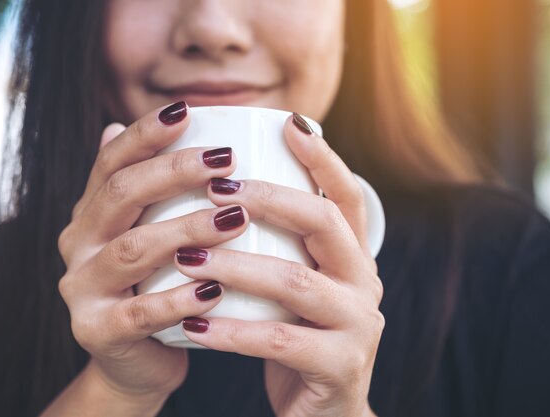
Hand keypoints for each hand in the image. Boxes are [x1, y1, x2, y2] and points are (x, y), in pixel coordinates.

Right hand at [56, 102, 248, 407]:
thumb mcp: (149, 234)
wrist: (135, 361)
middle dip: (174, 172)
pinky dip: (181, 297)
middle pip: (121, 195)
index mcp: (90, 214)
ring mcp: (82, 288)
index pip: (111, 162)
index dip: (145, 134)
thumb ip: (149, 190)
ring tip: (234, 218)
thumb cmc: (156, 286)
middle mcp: (77, 244)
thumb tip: (140, 121)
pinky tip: (217, 286)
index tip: (186, 110)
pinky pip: (142, 311)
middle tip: (226, 161)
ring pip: (133, 249)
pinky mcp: (98, 331)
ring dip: (187, 230)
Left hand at [176, 114, 383, 416]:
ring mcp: (359, 326)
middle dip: (268, 198)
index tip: (287, 122)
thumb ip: (276, 244)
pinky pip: (279, 342)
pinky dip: (231, 331)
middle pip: (324, 222)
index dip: (322, 156)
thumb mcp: (293, 285)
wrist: (322, 414)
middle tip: (215, 188)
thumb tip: (221, 192)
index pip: (345, 194)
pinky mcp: (340, 367)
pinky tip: (193, 325)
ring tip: (185, 255)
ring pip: (295, 281)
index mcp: (353, 257)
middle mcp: (365, 283)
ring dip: (235, 266)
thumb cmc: (295, 337)